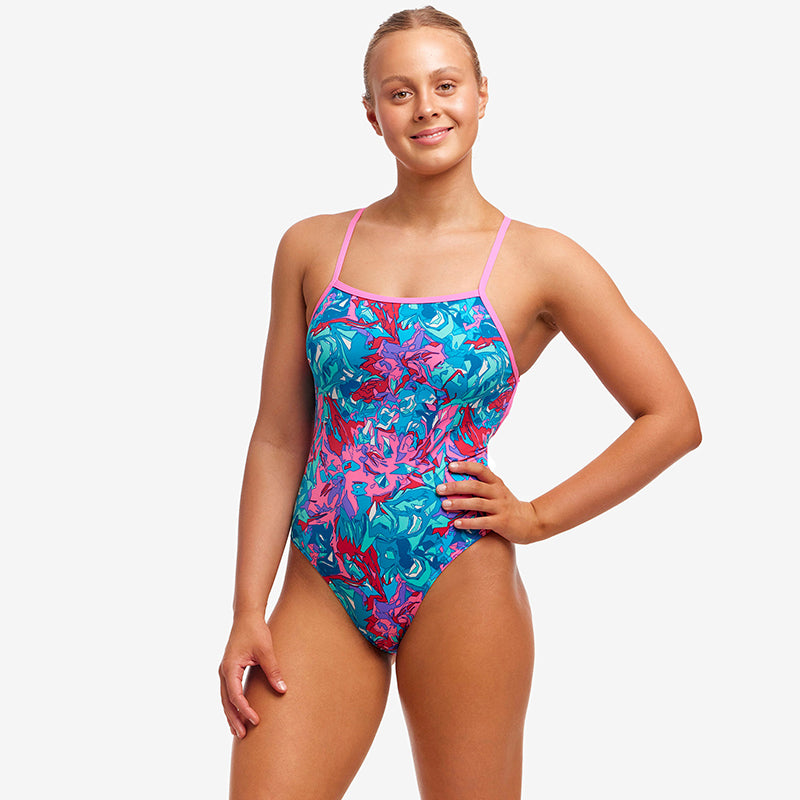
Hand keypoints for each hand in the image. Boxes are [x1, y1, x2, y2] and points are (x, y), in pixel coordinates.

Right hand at [218, 612, 286, 738]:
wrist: (247, 616)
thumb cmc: (256, 631)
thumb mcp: (266, 651)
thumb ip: (273, 670)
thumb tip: (282, 689)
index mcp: (230, 668)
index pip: (236, 695)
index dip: (245, 710)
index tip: (256, 721)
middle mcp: (224, 671)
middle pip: (226, 701)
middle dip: (234, 719)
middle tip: (243, 736)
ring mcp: (225, 671)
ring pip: (225, 699)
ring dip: (232, 714)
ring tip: (239, 732)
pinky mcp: (230, 670)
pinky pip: (229, 692)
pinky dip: (232, 705)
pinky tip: (239, 714)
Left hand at [437, 460, 541, 544]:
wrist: (531, 522)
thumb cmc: (508, 506)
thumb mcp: (498, 491)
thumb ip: (483, 485)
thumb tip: (457, 481)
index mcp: (496, 483)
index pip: (480, 469)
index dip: (465, 466)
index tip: (450, 466)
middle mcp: (498, 493)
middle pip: (475, 486)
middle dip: (456, 486)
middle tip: (439, 489)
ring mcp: (500, 507)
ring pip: (477, 503)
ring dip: (459, 503)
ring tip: (444, 505)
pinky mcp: (501, 522)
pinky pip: (482, 522)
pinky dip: (469, 522)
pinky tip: (457, 523)